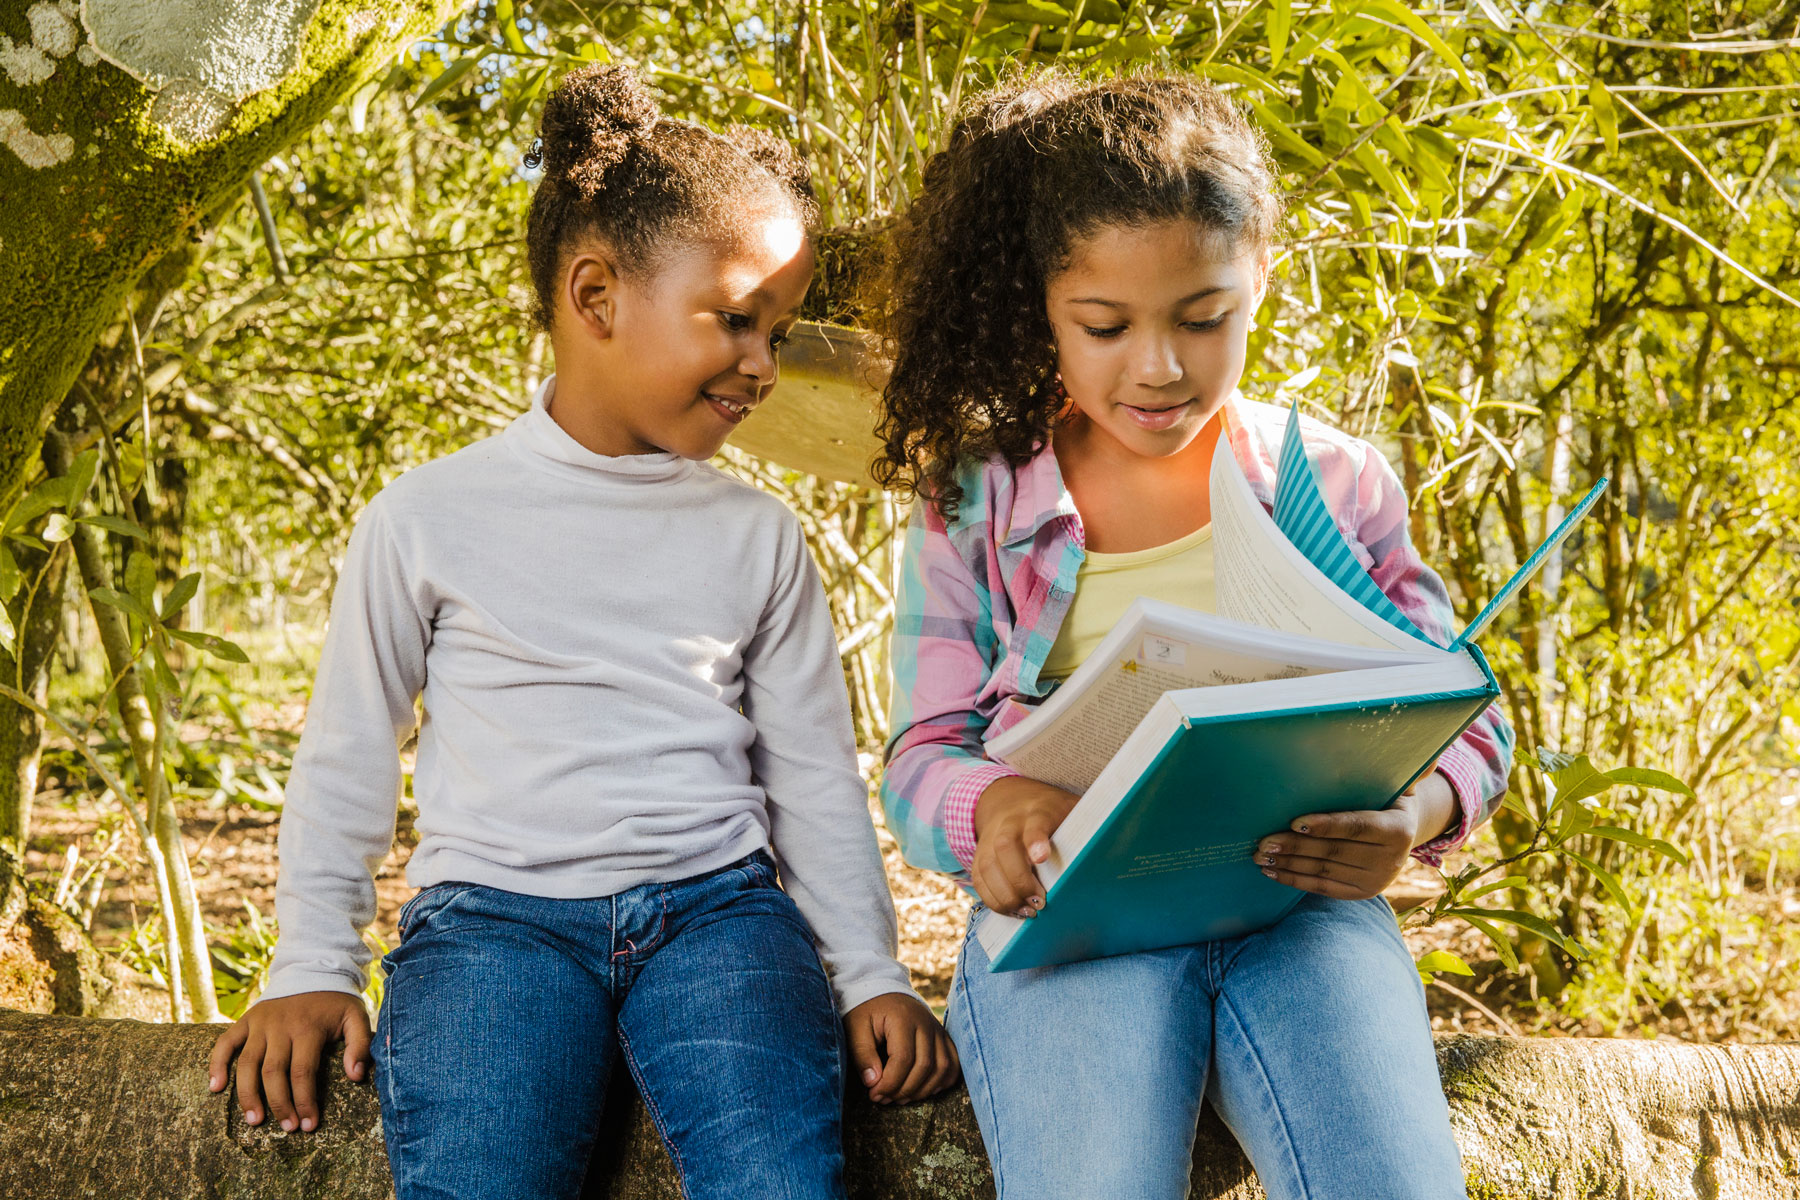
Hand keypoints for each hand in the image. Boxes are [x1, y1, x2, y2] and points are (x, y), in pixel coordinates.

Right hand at [208, 991, 372, 1131]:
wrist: (313, 970)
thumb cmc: (335, 1002)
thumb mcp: (356, 1017)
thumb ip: (360, 1044)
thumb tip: (356, 1076)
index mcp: (308, 1028)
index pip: (303, 1072)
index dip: (305, 1101)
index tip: (309, 1124)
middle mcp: (280, 1027)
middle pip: (274, 1073)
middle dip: (280, 1104)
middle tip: (288, 1127)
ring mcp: (260, 1024)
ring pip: (247, 1064)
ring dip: (248, 1095)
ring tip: (254, 1121)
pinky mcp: (245, 1020)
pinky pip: (225, 1043)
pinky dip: (216, 1064)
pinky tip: (215, 1088)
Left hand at [843, 992, 959, 1104]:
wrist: (883, 990)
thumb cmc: (866, 1011)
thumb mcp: (855, 1027)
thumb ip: (863, 1054)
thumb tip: (873, 1083)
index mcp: (903, 1018)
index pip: (903, 1059)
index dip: (889, 1083)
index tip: (874, 1094)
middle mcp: (926, 1023)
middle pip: (925, 1066)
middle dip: (904, 1090)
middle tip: (884, 1098)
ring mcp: (938, 1030)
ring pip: (943, 1068)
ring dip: (923, 1090)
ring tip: (901, 1097)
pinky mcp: (943, 1037)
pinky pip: (953, 1063)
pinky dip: (942, 1081)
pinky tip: (923, 1089)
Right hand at [971, 776, 1079, 916]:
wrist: (1010, 800)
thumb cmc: (1052, 812)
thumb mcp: (1073, 810)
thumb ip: (1090, 826)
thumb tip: (1123, 845)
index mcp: (1037, 811)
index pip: (1035, 823)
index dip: (1036, 840)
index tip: (1041, 858)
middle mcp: (1009, 824)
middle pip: (1004, 848)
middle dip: (1019, 880)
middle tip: (1040, 903)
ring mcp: (990, 839)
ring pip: (987, 867)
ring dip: (1006, 895)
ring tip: (1028, 913)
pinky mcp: (980, 856)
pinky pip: (980, 880)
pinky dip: (994, 900)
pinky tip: (1013, 911)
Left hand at [1254, 771, 1459, 899]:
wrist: (1404, 834)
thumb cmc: (1389, 798)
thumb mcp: (1399, 783)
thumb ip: (1404, 767)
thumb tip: (1418, 735)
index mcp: (1399, 829)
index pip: (1356, 826)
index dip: (1325, 825)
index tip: (1294, 821)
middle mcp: (1390, 860)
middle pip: (1334, 852)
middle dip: (1294, 846)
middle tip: (1262, 841)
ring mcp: (1376, 881)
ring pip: (1323, 871)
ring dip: (1288, 864)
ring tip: (1259, 855)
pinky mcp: (1361, 894)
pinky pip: (1322, 887)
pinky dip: (1294, 880)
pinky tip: (1270, 871)